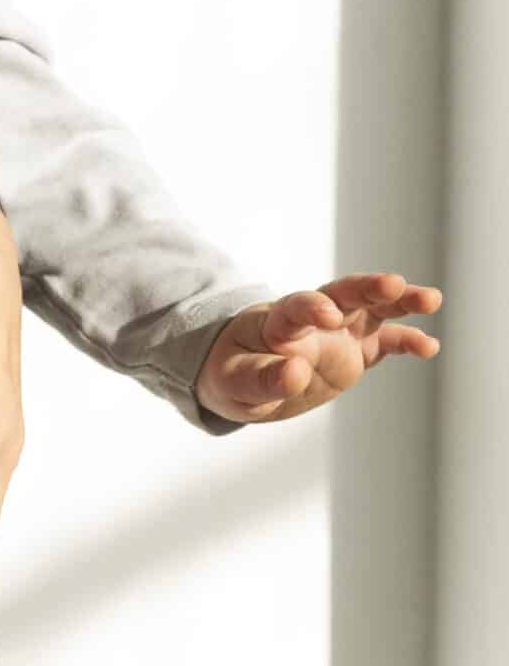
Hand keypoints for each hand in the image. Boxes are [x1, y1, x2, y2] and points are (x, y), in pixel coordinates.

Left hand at [194, 271, 442, 422]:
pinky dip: (407, 342)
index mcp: (279, 321)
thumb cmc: (234, 373)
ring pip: (373, 309)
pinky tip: (430, 346)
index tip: (328, 316)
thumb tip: (296, 373)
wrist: (245, 376)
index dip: (312, 308)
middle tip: (393, 283)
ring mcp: (339, 332)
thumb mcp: (236, 382)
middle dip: (368, 288)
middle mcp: (314, 319)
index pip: (296, 307)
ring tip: (431, 299)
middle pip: (343, 294)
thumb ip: (264, 379)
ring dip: (400, 301)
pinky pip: (386, 343)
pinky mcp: (356, 351)